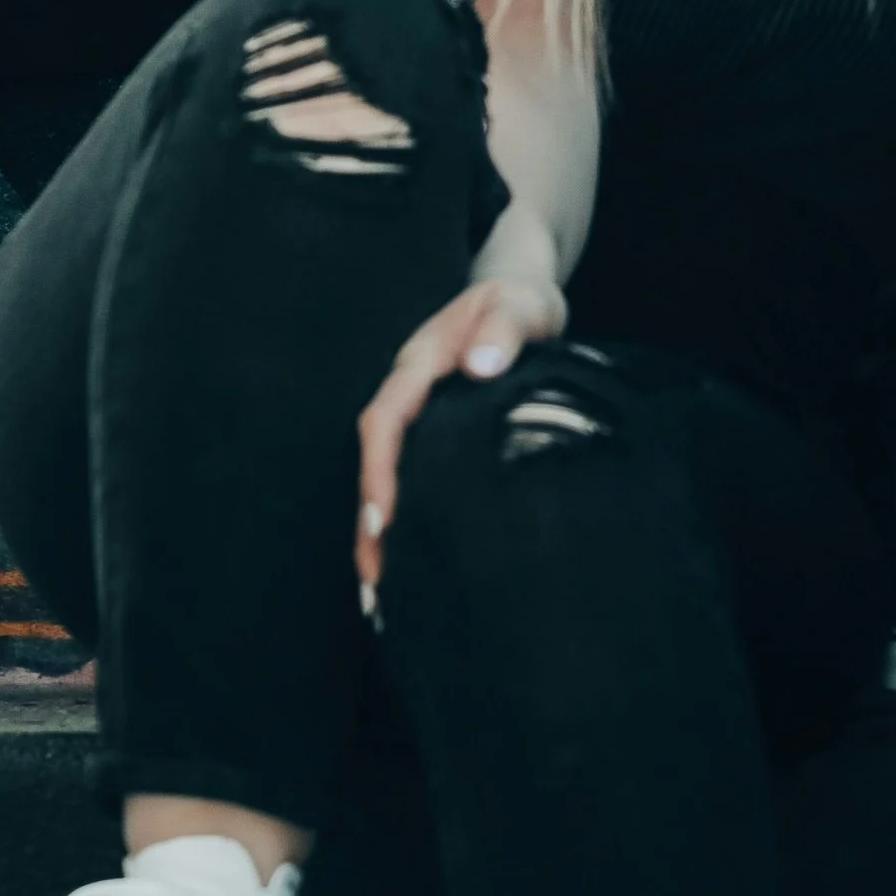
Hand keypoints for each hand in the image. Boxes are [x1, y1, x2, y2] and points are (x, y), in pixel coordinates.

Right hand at [355, 272, 564, 598]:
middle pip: (377, 463)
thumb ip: (502, 329)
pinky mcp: (438, 439)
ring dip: (382, 534)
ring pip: (391, 480)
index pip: (384, 421)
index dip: (379, 471)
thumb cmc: (522, 303)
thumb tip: (480, 365)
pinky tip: (414, 566)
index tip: (382, 519)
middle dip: (369, 523)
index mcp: (416, 365)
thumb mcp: (518, 306)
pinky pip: (414, 482)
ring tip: (382, 594)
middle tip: (375, 583)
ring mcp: (421, 420)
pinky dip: (409, 524)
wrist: (525, 301)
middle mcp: (409, 397)